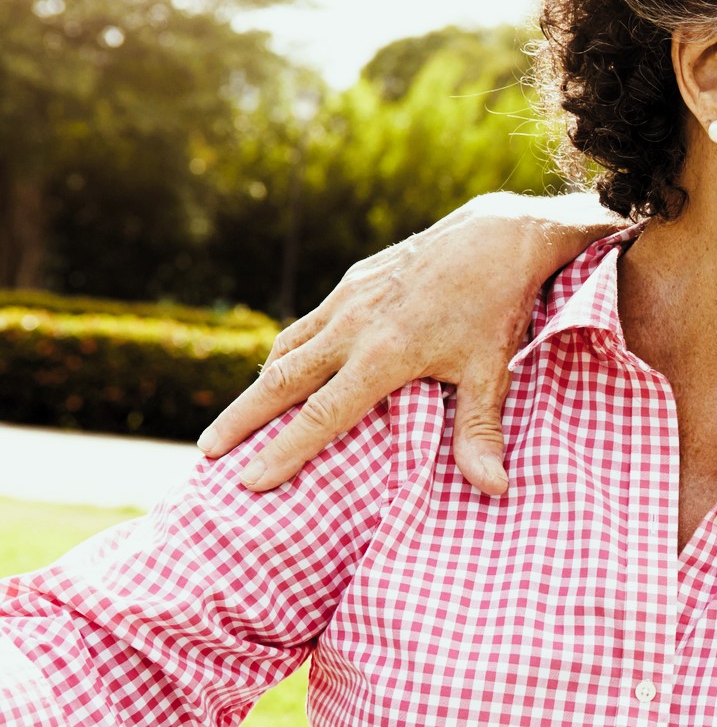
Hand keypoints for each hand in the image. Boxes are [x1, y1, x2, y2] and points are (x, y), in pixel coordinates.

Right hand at [198, 192, 611, 493]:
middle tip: (208, 454)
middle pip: (281, 380)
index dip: (284, 451)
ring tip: (235, 421)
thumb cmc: (497, 309)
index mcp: (384, 354)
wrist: (497, 236)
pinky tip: (283, 371)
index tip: (249, 481)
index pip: (321, 415)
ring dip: (258, 385)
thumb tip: (495, 490)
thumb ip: (481, 433)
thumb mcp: (493, 373)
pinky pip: (308, 324)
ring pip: (288, 348)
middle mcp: (354, 325)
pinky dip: (287, 352)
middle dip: (242, 419)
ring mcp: (349, 298)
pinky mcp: (354, 280)